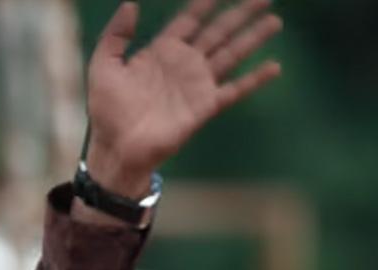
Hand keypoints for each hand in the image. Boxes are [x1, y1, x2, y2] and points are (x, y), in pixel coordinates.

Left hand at [84, 0, 282, 196]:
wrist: (118, 146)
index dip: (203, 4)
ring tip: (275, 21)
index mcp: (161, 51)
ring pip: (232, 54)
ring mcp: (197, 85)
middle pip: (217, 31)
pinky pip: (235, 89)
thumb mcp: (103, 67)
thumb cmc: (107, 109)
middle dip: (239, 13)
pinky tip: (274, 67)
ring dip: (253, 37)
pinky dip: (254, 79)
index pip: (188, 20)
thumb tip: (131, 3)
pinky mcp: (205, 106)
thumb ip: (115, 36)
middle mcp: (184, 64)